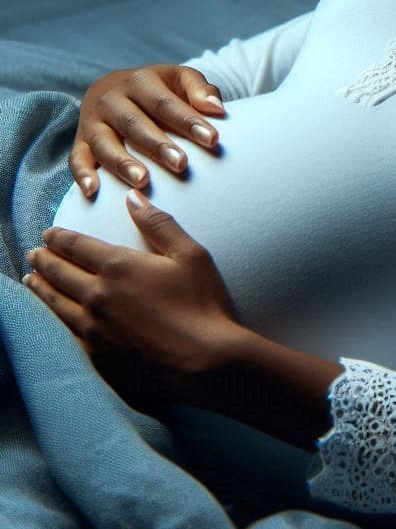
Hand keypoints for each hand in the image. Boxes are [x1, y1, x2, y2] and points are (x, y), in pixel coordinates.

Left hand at [23, 191, 240, 382]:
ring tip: (31, 280)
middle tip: (34, 254)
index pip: (78, 246)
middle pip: (61, 274)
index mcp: (119, 266)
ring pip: (56, 304)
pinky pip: (64, 332)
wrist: (203, 359)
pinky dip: (51, 320)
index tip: (48, 233)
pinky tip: (51, 317)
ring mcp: (94, 328)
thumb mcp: (190, 254)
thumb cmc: (202, 303)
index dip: (60, 237)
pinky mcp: (98, 354)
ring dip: (41, 289)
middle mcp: (98, 296)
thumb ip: (158, 223)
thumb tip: (132, 196)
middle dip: (45, 261)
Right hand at [70, 64, 225, 196]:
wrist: (116, 88)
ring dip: (122, 163)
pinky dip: (83, 175)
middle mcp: (111, 98)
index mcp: (139, 80)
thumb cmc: (159, 89)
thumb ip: (201, 90)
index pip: (165, 102)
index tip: (213, 140)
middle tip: (182, 165)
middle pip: (134, 123)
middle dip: (158, 145)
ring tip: (143, 182)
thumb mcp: (181, 79)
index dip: (188, 120)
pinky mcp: (79, 141)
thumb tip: (217, 109)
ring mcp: (92, 121)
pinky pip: (76, 159)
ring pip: (104, 143)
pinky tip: (94, 192)